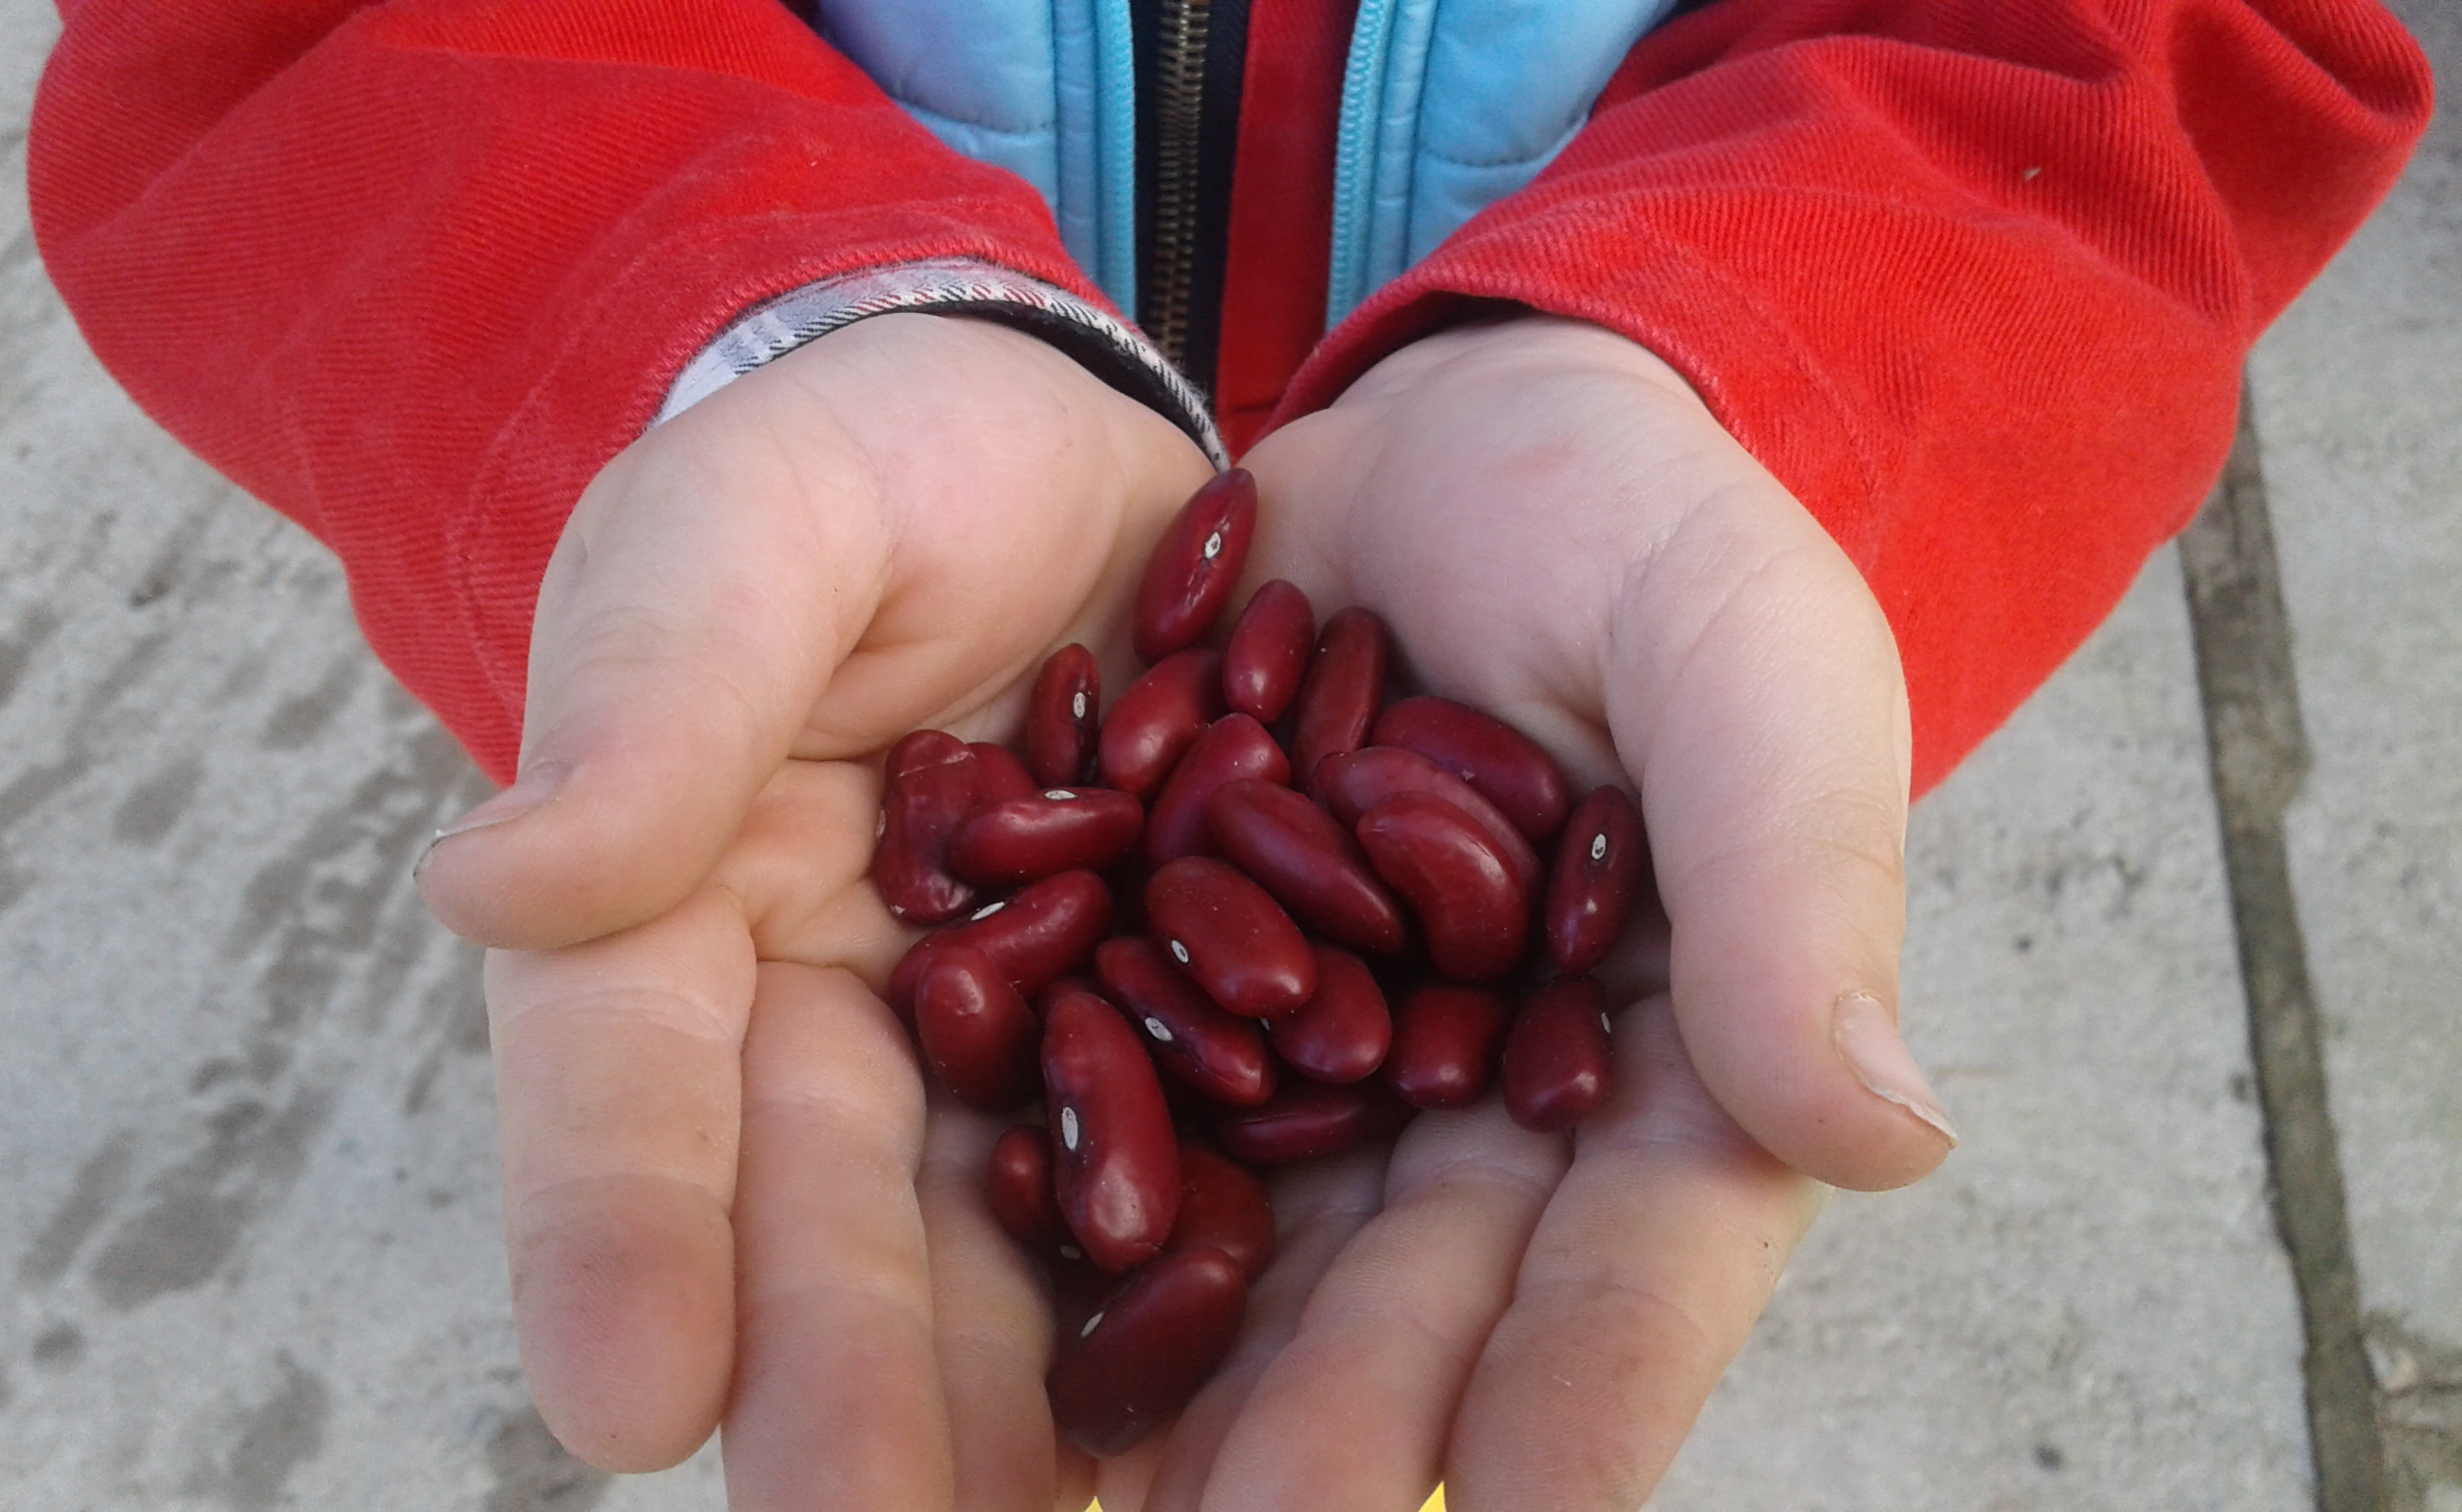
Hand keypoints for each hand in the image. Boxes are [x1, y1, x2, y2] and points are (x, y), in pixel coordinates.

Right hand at [413, 313, 1212, 1508]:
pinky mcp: (1195, 1024)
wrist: (1056, 446)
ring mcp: (1032, 1044)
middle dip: (849, 1388)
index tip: (624, 1395)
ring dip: (1043, 1402)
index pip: (632, 1090)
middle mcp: (852, 1028)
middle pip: (836, 1225)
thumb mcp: (749, 532)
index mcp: (691, 919)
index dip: (617, 1234)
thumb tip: (495, 883)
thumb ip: (656, 692)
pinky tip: (1278, 1388)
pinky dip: (1236, 1277)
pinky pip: (1219, 1156)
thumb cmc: (861, 469)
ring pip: (1024, 1243)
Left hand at [1094, 316, 1954, 1511]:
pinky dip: (1030, 1190)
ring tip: (1048, 1491)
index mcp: (1653, 1058)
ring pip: (1237, 1241)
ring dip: (1156, 1375)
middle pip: (1410, 1293)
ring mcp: (1302, 1052)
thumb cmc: (1640, 530)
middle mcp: (1469, 1102)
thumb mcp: (1740, 650)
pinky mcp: (1152, 975)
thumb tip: (1884, 1134)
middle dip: (1328, 1432)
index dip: (1593, 1385)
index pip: (1639, 1251)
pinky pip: (1088, 1095)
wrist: (1446, 442)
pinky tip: (948, 1293)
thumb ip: (1792, 863)